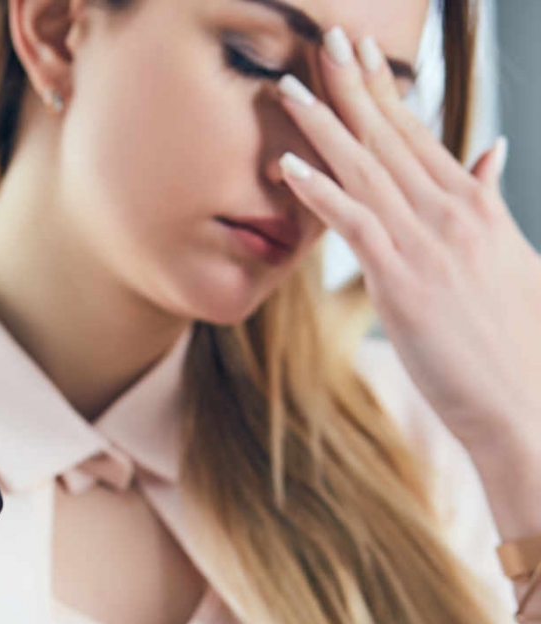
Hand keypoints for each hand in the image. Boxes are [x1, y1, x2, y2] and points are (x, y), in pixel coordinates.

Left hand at [274, 27, 540, 463]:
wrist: (527, 400)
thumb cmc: (515, 337)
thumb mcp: (511, 255)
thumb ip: (490, 200)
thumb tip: (490, 151)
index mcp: (474, 204)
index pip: (421, 134)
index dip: (387, 91)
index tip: (362, 54)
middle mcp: (452, 212)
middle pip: (391, 137)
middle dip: (354, 86)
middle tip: (323, 41)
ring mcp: (428, 244)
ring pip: (366, 170)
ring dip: (324, 125)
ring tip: (288, 87)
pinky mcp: (403, 281)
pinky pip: (354, 225)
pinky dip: (320, 191)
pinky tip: (288, 164)